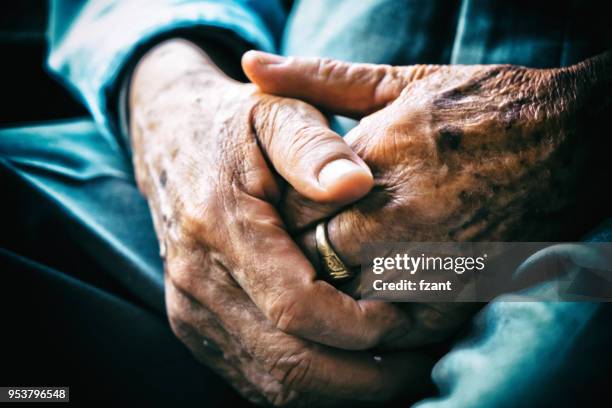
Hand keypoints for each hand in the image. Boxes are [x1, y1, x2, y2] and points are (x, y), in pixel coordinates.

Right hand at [129, 39, 430, 404]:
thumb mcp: (275, 114)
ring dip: (341, 391)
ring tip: (396, 373)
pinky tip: (349, 369)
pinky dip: (309, 387)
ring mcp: (190, 311)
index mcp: (219, 226)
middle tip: (421, 364)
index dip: (359, 326)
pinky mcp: (195, 327)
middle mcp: (196, 281)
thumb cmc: (235, 128)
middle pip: (288, 364)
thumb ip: (312, 148)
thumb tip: (356, 185)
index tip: (406, 317)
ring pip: (274, 385)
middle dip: (364, 378)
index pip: (296, 307)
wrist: (170, 142)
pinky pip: (256, 381)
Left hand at [243, 50, 611, 344]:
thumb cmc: (476, 105)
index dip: (287, 218)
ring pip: (349, 298)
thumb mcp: (396, 81)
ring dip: (340, 286)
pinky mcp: (458, 293)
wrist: (565, 139)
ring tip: (350, 265)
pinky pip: (397, 324)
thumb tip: (252, 65)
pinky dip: (381, 313)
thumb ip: (317, 79)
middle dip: (308, 254)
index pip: (295, 212)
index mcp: (371, 162)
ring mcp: (429, 260)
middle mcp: (395, 216)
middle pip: (317, 259)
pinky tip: (382, 288)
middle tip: (315, 243)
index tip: (293, 212)